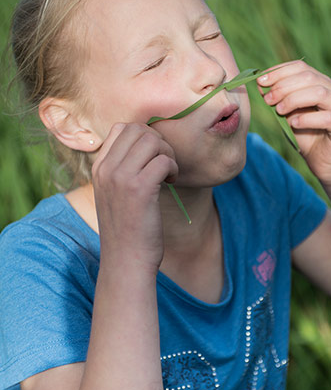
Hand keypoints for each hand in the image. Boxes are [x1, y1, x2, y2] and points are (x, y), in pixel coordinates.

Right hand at [92, 123, 177, 272]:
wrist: (126, 262)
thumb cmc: (127, 228)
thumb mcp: (114, 193)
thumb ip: (122, 168)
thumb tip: (147, 142)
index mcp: (99, 168)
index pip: (121, 128)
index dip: (144, 136)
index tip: (152, 157)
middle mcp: (106, 169)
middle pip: (138, 130)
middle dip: (158, 142)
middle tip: (164, 164)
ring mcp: (121, 178)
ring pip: (152, 140)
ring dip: (168, 154)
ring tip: (167, 173)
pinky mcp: (140, 190)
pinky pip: (164, 160)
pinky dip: (173, 168)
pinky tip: (170, 182)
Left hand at [257, 60, 330, 184]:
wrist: (323, 162)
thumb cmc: (305, 135)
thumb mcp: (287, 114)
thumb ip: (277, 98)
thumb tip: (260, 84)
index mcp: (322, 84)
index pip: (302, 67)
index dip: (279, 71)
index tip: (260, 80)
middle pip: (309, 77)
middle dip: (283, 86)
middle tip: (267, 99)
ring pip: (320, 93)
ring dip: (294, 99)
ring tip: (279, 111)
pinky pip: (328, 118)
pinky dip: (307, 119)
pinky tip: (293, 124)